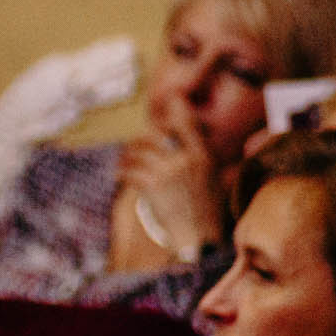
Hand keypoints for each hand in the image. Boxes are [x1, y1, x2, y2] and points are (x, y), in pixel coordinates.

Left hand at [111, 112, 223, 268]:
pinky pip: (130, 171)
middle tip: (136, 143)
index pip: (188, 123)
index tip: (171, 98)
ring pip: (138, 151)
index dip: (177, 108)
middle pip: (155, 134)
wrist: (198, 238)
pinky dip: (122, 172)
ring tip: (124, 160)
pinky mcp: (152, 186)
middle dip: (142, 138)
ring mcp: (168, 172)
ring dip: (127, 155)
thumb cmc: (207, 210)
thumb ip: (204, 158)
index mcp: (203, 155)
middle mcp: (186, 159)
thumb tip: (199, 140)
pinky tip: (120, 175)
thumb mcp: (215, 179)